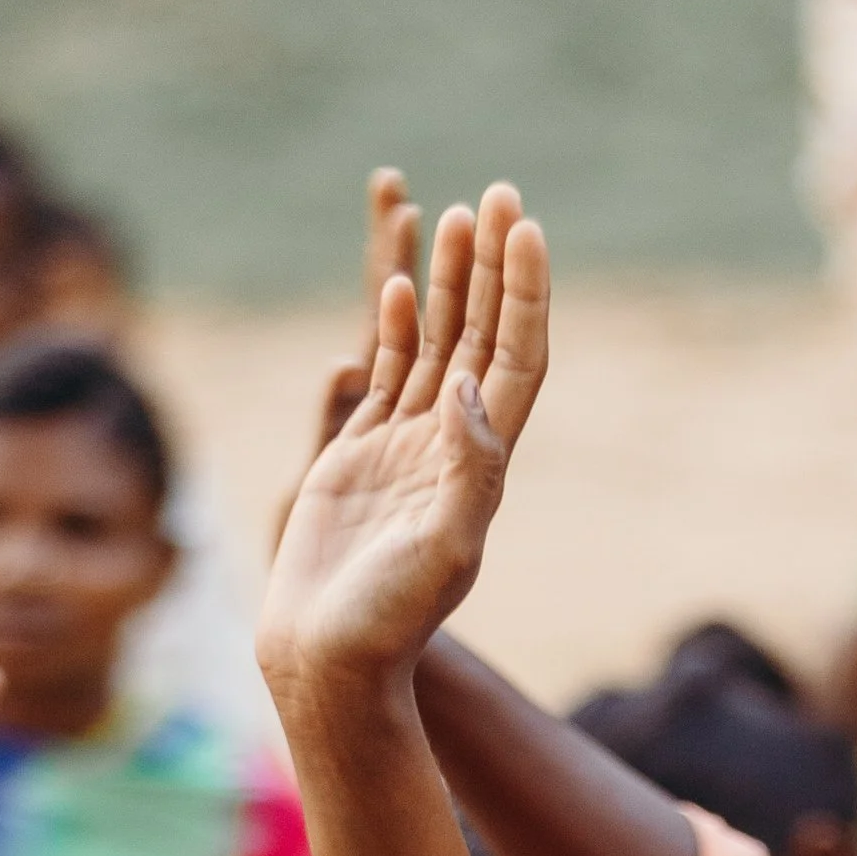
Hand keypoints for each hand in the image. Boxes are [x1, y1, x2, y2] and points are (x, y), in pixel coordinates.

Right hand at [259, 180, 547, 705]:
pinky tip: (409, 290)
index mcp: (480, 466)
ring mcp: (406, 452)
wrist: (330, 661)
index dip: (525, 295)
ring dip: (453, 284)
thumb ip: (468, 470)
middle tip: (500, 195)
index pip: (515, 360)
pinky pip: (389, 378)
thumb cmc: (388, 620)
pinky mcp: (359, 460)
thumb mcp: (446, 550)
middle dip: (494, 268)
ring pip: (438, 347)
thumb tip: (468, 386)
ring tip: (458, 218)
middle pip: (483, 338)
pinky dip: (401, 330)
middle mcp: (451, 451)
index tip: (526, 228)